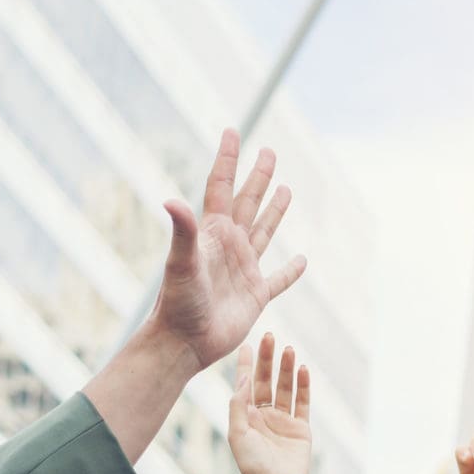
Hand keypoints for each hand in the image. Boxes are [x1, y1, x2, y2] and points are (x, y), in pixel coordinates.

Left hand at [151, 129, 306, 371]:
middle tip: (269, 152)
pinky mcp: (256, 296)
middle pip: (248, 202)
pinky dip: (291, 272)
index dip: (228, 159)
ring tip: (286, 189)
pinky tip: (302, 262)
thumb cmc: (179, 303)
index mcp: (213, 233)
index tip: (233, 131)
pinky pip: (278, 279)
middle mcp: (229, 246)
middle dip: (258, 176)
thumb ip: (183, 232)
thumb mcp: (181, 264)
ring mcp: (244, 269)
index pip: (222, 187)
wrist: (185, 342)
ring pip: (264, 232)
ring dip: (274, 211)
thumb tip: (171, 200)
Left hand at [230, 333, 311, 473]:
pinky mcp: (301, 428)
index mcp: (245, 416)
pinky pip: (303, 402)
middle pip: (266, 381)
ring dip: (287, 369)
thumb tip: (246, 376)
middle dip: (269, 360)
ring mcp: (283, 421)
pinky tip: (304, 370)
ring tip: (290, 349)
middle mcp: (264, 416)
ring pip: (285, 388)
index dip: (247, 364)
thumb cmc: (253, 467)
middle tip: (272, 338)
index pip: (246, 384)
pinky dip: (304, 386)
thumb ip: (239, 404)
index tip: (248, 344)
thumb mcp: (238, 434)